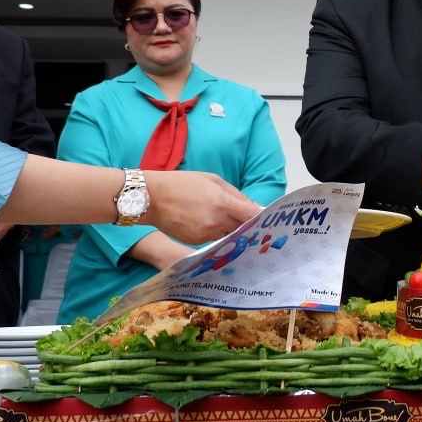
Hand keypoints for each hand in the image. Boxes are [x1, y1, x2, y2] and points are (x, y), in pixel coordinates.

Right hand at [142, 171, 262, 243]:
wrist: (152, 198)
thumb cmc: (182, 183)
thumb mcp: (213, 180)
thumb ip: (235, 194)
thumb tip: (253, 206)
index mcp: (222, 203)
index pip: (251, 216)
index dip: (262, 218)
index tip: (269, 219)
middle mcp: (216, 221)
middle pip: (242, 228)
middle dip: (248, 225)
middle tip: (253, 222)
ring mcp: (205, 234)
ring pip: (228, 235)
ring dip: (231, 229)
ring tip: (226, 219)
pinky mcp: (195, 241)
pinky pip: (213, 238)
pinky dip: (216, 232)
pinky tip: (207, 222)